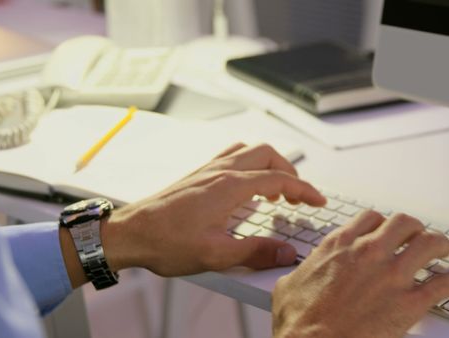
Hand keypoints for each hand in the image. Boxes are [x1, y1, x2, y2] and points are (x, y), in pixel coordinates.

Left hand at [102, 143, 325, 276]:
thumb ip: (256, 252)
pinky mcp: (197, 175)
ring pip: (249, 151)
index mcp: (229, 186)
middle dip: (289, 171)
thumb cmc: (166, 242)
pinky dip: (249, 165)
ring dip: (268, 165)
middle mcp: (220, 171)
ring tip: (274, 191)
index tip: (317, 201)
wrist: (130, 233)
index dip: (304, 190)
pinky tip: (245, 186)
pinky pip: (231, 156)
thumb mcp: (216, 254)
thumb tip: (286, 252)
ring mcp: (207, 169)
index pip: (279, 178)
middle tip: (298, 196)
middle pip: (267, 155)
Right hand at [272, 211, 448, 337]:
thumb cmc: (299, 323)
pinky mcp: (409, 303)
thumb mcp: (289, 286)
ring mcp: (392, 276)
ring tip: (443, 249)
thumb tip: (297, 274)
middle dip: (413, 228)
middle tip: (417, 235)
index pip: (370, 219)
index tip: (385, 230)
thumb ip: (301, 272)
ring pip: (428, 243)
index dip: (381, 223)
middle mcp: (369, 253)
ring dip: (439, 244)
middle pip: (403, 223)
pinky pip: (442, 284)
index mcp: (340, 245)